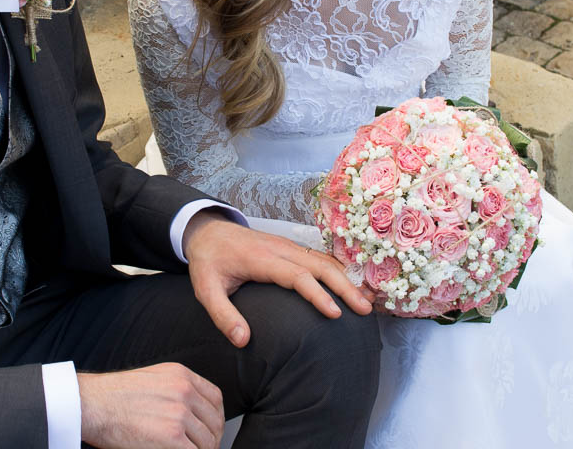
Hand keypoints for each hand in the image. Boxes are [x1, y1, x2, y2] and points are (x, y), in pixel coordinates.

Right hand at [78, 363, 223, 447]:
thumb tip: (191, 410)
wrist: (92, 404)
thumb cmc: (113, 395)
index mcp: (181, 375)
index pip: (215, 398)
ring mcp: (179, 414)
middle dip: (212, 437)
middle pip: (215, 421)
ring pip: (208, 440)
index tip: (212, 428)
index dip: (216, 418)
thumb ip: (175, 389)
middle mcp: (184, 391)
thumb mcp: (153, 378)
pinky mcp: (172, 436)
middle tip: (204, 447)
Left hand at [182, 211, 373, 347]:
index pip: (296, 276)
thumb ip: (222, 315)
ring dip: (347, 279)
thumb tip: (243, 341)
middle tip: (364, 311)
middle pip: (320, 265)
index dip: (317, 294)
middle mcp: (280, 249)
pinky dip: (340, 271)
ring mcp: (288, 245)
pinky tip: (352, 286)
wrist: (208, 232)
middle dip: (345, 287)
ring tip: (366, 301)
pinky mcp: (291, 247)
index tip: (335, 314)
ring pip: (324, 260)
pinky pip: (320, 257)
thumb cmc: (208, 262)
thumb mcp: (205, 289)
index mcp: (261, 259)